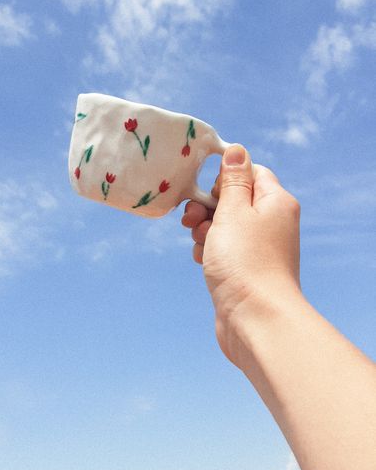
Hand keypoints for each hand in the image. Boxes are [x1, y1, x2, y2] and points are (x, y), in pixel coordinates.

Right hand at [182, 144, 300, 365]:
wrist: (255, 319)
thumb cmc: (245, 261)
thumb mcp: (233, 211)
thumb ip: (232, 179)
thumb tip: (237, 150)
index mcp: (276, 202)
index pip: (251, 173)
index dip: (225, 178)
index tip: (208, 193)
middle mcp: (272, 223)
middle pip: (234, 199)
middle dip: (207, 207)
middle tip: (193, 220)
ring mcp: (259, 248)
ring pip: (224, 225)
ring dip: (205, 230)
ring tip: (200, 243)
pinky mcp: (246, 269)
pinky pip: (223, 249)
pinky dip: (209, 250)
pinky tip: (203, 260)